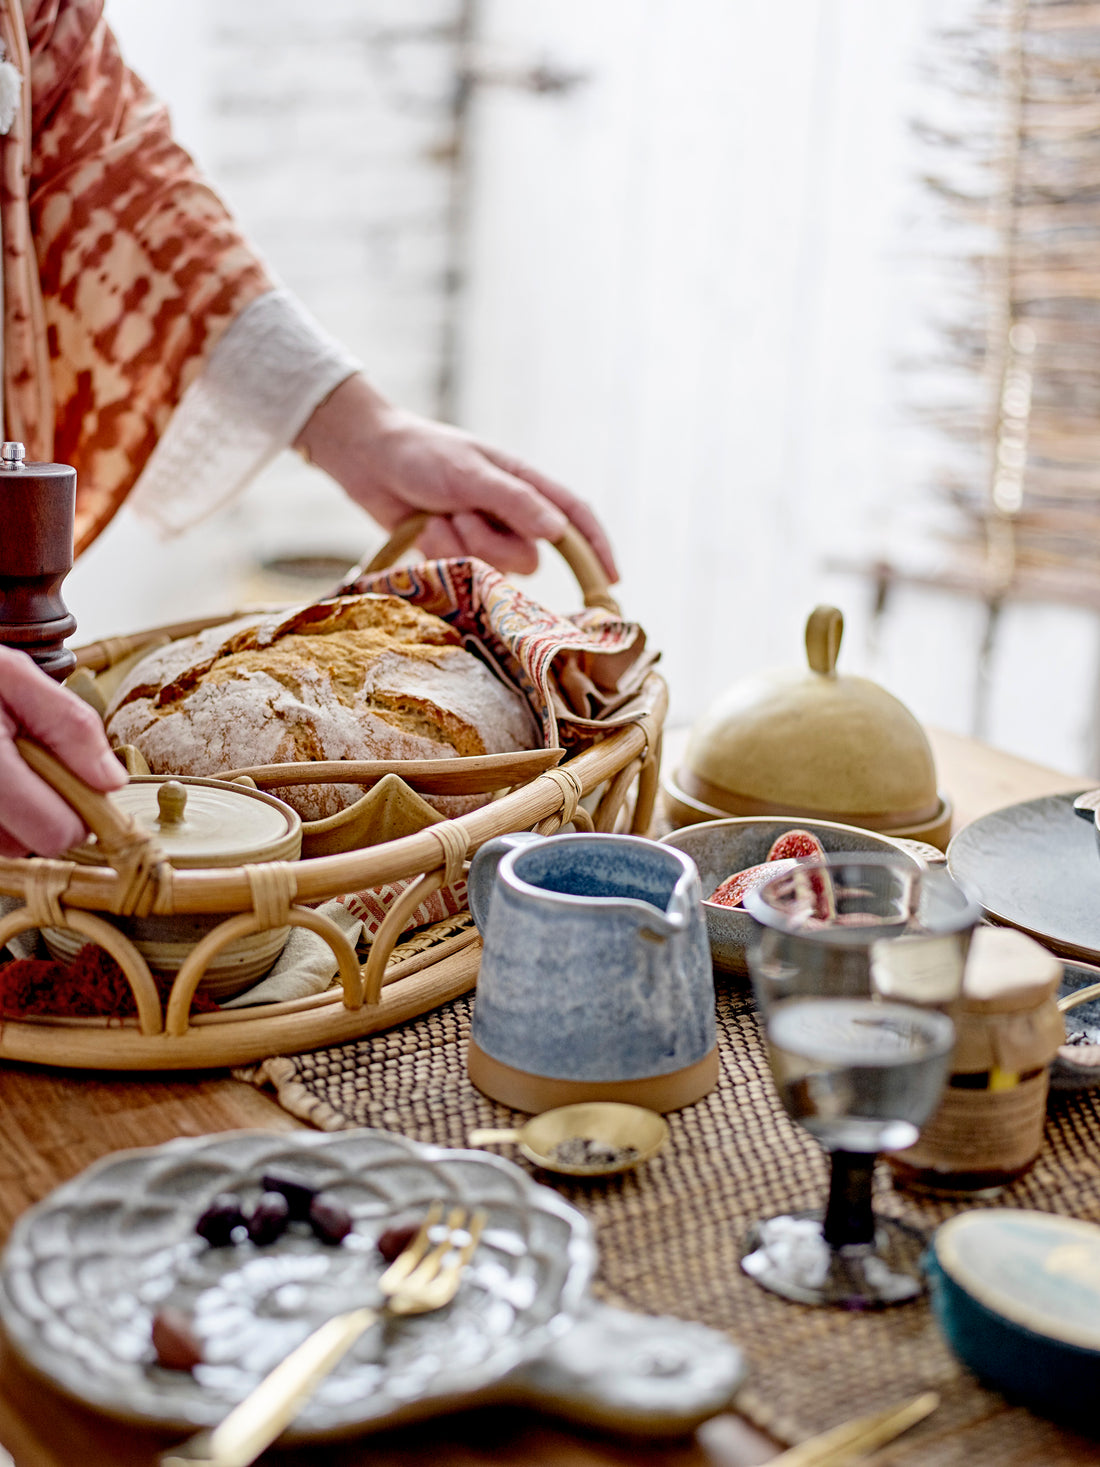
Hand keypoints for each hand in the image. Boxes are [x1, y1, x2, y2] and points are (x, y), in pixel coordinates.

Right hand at [0, 647, 126, 857]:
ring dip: (24, 811)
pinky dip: (4, 809)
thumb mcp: (18, 677)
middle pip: (36, 845)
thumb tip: (111, 782)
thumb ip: (69, 726)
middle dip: (54, 810)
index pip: (56, 832)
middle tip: (45, 765)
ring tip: (13, 763)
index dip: (80, 809)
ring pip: (11, 844)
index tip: (79, 776)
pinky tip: (2, 773)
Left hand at [294, 375, 618, 580]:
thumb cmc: (422, 454)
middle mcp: (510, 512)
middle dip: (491, 544)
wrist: (367, 458)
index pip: (575, 518)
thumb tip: (558, 532)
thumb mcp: (470, 473)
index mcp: (525, 484)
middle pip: (530, 556)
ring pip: (495, 568)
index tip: (611, 580)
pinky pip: (463, 570)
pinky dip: (441, 552)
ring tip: (437, 516)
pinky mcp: (457, 551)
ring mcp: (483, 533)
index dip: (597, 548)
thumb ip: (515, 502)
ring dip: (462, 546)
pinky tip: (422, 527)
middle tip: (461, 515)